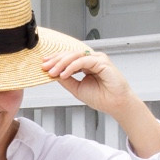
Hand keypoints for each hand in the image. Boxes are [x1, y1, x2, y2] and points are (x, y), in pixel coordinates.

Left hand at [41, 47, 159, 156]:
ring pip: (75, 55)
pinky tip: (64, 73)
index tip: (43, 65)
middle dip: (55, 60)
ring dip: (62, 63)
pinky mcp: (102, 61)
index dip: (55, 60)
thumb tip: (53, 73)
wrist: (115, 105)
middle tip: (45, 67)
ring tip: (52, 72)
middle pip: (70, 54)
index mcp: (86, 64)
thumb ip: (66, 80)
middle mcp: (92, 59)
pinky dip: (72, 67)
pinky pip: (83, 60)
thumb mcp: (77, 88)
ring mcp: (98, 59)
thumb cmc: (102, 97)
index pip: (68, 58)